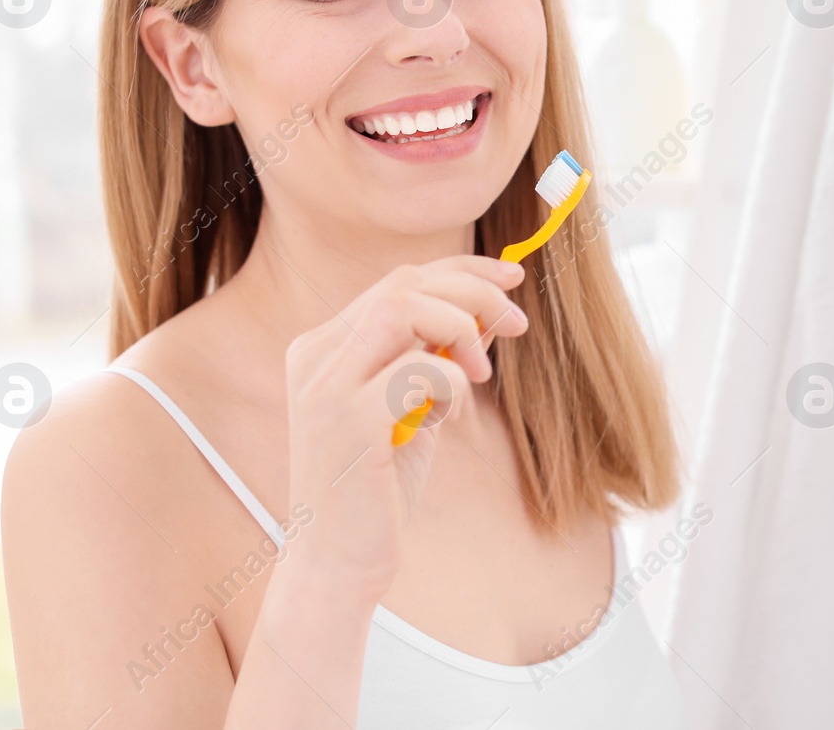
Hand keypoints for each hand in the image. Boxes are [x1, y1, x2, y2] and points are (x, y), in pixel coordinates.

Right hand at [280, 255, 528, 602]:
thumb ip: (437, 358)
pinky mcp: (347, 421)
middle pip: (404, 282)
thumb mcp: (414, 408)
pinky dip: (452, 383)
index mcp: (325, 346)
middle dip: (473, 292)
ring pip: (402, 307)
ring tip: (480, 373)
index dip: (463, 270)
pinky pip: (417, 370)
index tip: (512, 277)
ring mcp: (325, 386)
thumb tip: (490, 310)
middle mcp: (316, 355)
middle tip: (518, 324)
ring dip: (459, 328)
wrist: (338, 563)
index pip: (399, 279)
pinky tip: (449, 419)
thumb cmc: (378, 487)